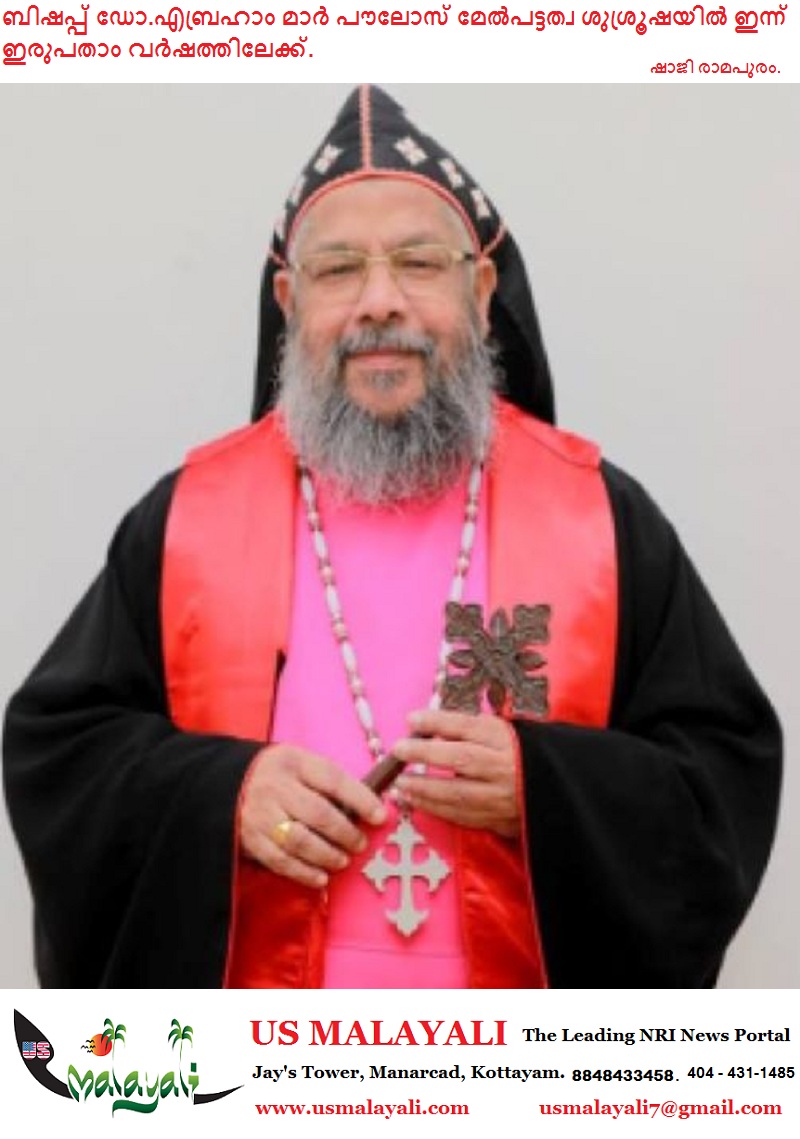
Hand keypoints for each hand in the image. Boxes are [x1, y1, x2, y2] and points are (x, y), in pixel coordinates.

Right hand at [239, 744, 385, 888]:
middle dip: (345, 833)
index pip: (332, 779)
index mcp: (293, 762)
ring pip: (299, 840)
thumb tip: (367, 806)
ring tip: (343, 860)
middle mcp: (276, 787)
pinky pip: (280, 860)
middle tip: (360, 843)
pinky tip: (321, 878)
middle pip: (317, 813)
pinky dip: (304, 873)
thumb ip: (328, 781)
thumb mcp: (300, 763)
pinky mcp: (251, 840)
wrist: (225, 780)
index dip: (360, 798)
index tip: (380, 815)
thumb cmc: (278, 774)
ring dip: (327, 855)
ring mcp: (261, 815)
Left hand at [392, 709, 520, 839]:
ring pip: (458, 794)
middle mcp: (504, 767)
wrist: (552, 786)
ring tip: (398, 784)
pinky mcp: (499, 820)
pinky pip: (462, 816)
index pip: (468, 726)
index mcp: (505, 739)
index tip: (412, 720)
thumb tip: (424, 725)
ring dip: (423, 790)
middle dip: (425, 755)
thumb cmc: (515, 754)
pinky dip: (435, 809)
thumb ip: (466, 728)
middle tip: (398, 751)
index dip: (438, 722)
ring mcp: (501, 796)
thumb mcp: (497, 731)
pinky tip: (415, 801)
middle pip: (461, 759)